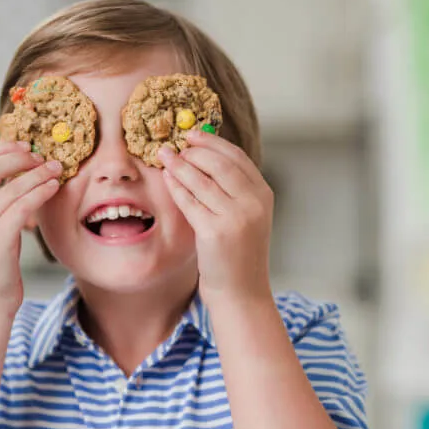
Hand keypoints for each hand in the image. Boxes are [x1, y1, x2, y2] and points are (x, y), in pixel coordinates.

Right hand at [0, 141, 61, 318]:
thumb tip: (18, 169)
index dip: (3, 148)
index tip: (26, 146)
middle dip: (20, 156)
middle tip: (44, 157)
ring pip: (12, 185)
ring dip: (38, 174)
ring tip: (57, 169)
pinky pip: (23, 205)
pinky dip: (41, 192)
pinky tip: (54, 188)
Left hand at [159, 130, 273, 303]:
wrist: (241, 293)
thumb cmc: (238, 256)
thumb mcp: (246, 218)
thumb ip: (234, 191)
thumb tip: (204, 157)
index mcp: (263, 195)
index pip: (237, 157)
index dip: (213, 143)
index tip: (193, 135)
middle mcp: (253, 203)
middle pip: (219, 163)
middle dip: (194, 151)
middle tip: (176, 145)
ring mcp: (235, 217)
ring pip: (202, 180)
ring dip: (180, 165)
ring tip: (165, 156)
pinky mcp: (215, 232)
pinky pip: (189, 201)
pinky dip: (176, 187)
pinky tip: (167, 179)